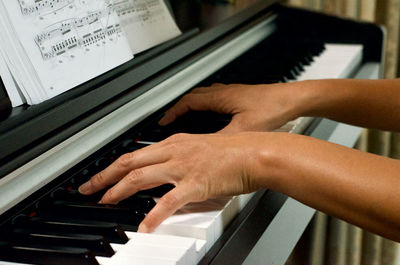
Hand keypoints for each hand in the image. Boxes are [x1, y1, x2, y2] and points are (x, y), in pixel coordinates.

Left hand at [78, 132, 270, 232]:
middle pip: (130, 162)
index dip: (115, 165)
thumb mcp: (200, 150)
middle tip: (88, 187)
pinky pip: (168, 201)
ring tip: (105, 202)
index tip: (102, 174)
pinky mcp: (196, 184)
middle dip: (105, 175)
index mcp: (175, 143)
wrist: (254, 153)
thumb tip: (169, 175)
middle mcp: (175, 152)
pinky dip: (153, 215)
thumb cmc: (233, 151)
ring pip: (141, 177)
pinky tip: (144, 226)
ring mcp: (183, 167)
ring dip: (118, 191)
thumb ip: (181, 161)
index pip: (136, 153)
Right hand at [158, 82, 306, 132]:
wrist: (293, 99)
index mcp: (220, 97)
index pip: (188, 102)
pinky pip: (215, 97)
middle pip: (193, 96)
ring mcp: (232, 92)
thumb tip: (205, 150)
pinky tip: (213, 115)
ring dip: (192, 104)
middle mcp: (224, 91)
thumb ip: (223, 139)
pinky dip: (206, 105)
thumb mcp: (244, 129)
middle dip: (179, 108)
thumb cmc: (273, 108)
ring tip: (186, 116)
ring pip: (204, 95)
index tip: (163, 121)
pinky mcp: (241, 96)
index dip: (173, 112)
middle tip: (170, 119)